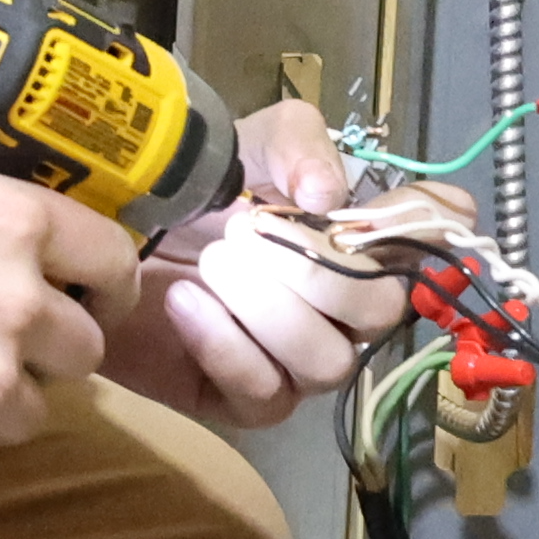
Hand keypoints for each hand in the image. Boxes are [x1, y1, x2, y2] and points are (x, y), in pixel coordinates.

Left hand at [98, 101, 466, 428]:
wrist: (105, 233)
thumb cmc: (185, 188)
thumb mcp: (242, 140)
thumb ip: (295, 145)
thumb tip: (329, 195)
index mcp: (354, 238)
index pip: (433, 239)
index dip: (428, 229)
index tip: (376, 214)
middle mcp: (342, 306)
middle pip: (381, 310)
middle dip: (316, 269)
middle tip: (241, 231)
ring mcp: (297, 358)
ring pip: (327, 362)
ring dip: (268, 308)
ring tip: (211, 264)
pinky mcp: (245, 398)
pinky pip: (265, 394)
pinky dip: (224, 345)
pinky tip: (183, 302)